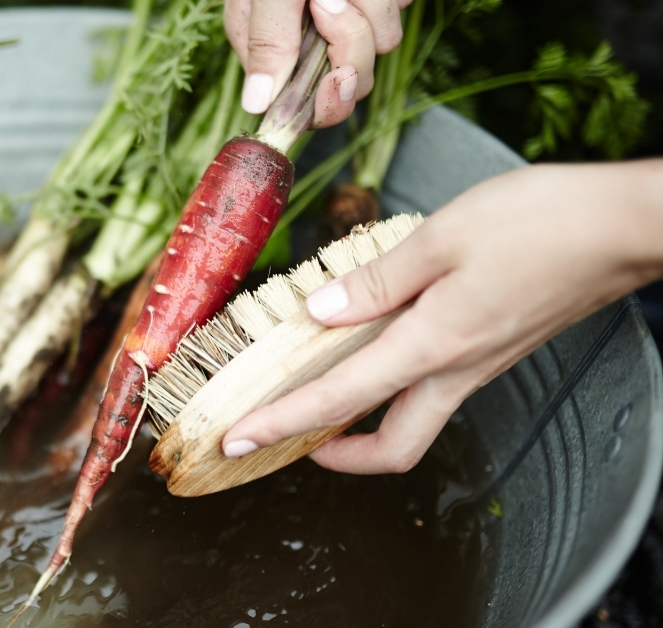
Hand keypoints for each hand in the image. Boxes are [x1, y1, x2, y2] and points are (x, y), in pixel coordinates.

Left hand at [221, 160, 662, 473]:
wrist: (625, 228)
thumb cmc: (543, 224)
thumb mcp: (441, 237)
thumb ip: (375, 280)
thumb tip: (318, 311)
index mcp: (433, 346)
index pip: (338, 402)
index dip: (279, 424)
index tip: (236, 439)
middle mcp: (458, 370)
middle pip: (391, 448)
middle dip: (332, 455)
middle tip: (284, 438)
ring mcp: (481, 365)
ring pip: (414, 421)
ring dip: (363, 422)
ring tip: (317, 396)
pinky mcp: (496, 348)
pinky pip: (435, 388)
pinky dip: (395, 386)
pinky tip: (374, 348)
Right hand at [225, 0, 410, 125]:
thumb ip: (266, 39)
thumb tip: (255, 104)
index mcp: (268, 47)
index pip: (302, 106)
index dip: (323, 99)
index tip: (335, 75)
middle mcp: (306, 40)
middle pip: (348, 80)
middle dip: (350, 43)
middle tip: (332, 2)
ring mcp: (346, 19)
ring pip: (379, 44)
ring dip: (372, 8)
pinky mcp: (377, 1)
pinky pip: (398, 10)